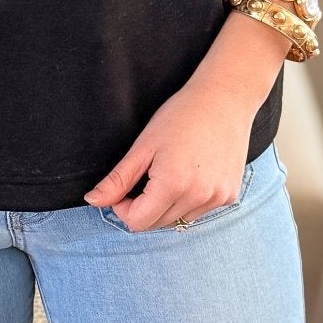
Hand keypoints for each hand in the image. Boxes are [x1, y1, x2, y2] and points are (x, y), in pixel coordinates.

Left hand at [82, 47, 260, 231]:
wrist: (225, 98)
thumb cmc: (181, 115)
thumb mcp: (144, 145)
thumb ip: (118, 179)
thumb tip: (93, 201)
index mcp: (173, 185)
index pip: (137, 222)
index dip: (123, 207)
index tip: (126, 185)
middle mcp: (198, 197)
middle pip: (157, 224)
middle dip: (144, 206)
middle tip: (148, 174)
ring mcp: (217, 199)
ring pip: (179, 220)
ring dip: (167, 205)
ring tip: (173, 170)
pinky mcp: (229, 196)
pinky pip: (199, 211)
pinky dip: (189, 200)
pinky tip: (193, 173)